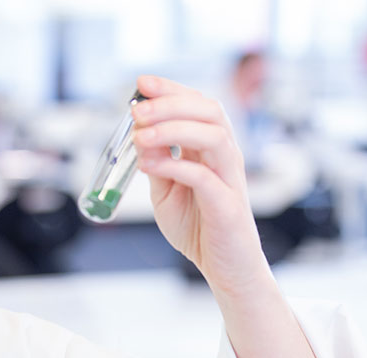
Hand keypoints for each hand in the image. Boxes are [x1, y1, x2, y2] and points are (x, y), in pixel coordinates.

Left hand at [130, 76, 275, 297]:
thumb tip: (138, 133)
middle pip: (209, 111)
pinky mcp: (227, 205)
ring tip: (141, 136)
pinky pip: (205, 176)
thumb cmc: (199, 225)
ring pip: (213, 135)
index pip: (197, 105)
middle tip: (137, 110)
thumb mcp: (165, 190)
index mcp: (210, 148)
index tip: (142, 82)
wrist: (224, 265)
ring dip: (174, 129)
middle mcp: (224, 156)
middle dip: (170, 103)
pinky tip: (150, 165)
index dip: (171, 89)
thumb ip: (156, 162)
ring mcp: (229, 178)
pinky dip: (175, 166)